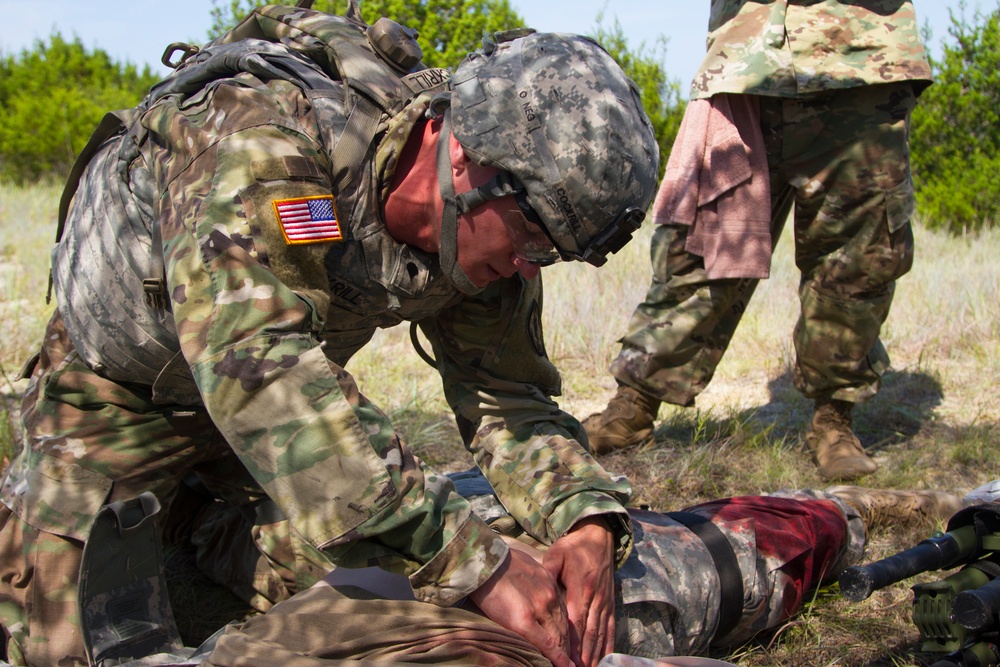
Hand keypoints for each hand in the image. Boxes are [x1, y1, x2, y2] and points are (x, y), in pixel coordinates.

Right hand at [470, 547, 573, 666]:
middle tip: (576, 662)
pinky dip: (558, 658)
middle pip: (564, 629)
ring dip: (566, 654)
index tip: (571, 645)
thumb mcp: (528, 565)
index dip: (568, 633)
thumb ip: (538, 580)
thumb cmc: (499, 562)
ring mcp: (539, 609)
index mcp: (550, 585)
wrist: (484, 560)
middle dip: (570, 647)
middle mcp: (549, 597)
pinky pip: (546, 644)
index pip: (564, 615)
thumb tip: (535, 590)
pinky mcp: (524, 620)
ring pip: (558, 637)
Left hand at [543, 516, 615, 666]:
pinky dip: (608, 645)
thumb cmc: (573, 547)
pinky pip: (610, 628)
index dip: (572, 643)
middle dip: (583, 656)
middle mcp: (596, 598)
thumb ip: (548, 573)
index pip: (576, 622)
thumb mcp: (556, 555)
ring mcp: (605, 602)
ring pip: (600, 634)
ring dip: (595, 654)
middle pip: (589, 633)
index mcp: (581, 588)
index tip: (566, 659)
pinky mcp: (611, 603)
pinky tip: (605, 659)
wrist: (598, 536)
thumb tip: (537, 588)